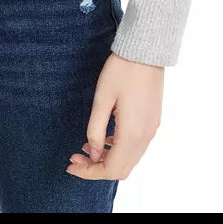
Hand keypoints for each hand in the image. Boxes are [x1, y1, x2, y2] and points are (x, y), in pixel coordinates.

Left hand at [66, 53, 163, 179]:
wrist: (146, 51)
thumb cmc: (122, 71)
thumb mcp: (101, 100)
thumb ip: (95, 130)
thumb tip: (92, 153)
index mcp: (132, 133)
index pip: (110, 169)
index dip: (89, 172)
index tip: (70, 166)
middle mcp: (145, 136)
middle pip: (121, 170)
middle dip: (96, 168)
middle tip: (75, 157)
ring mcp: (151, 129)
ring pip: (129, 160)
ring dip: (107, 159)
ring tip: (85, 147)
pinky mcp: (152, 121)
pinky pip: (136, 147)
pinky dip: (118, 150)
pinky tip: (102, 138)